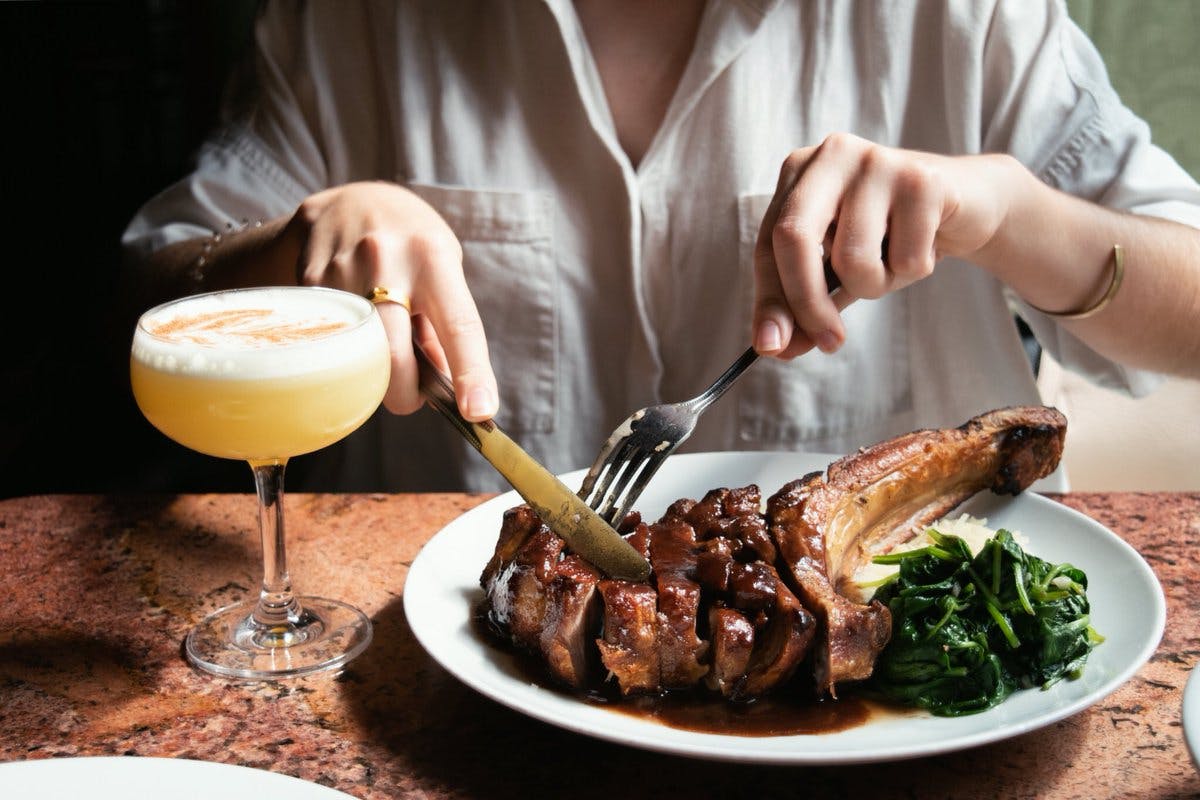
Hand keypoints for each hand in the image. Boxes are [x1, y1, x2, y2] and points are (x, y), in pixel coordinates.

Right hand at [286, 181, 498, 420]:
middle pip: (392, 356)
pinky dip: (348, 350)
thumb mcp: (442, 269)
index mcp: (433, 259)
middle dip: (404, 394)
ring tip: (382, 345)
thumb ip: (443, 324)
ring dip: (373, 371)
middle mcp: (387, 261)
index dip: (471, 373)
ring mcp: (342, 271)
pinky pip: (332, 342)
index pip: (458, 325)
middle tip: (411, 397)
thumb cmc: (411, 243)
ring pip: (357, 357)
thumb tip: (443, 382)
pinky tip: (354, 325)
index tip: (478, 411)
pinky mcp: (310, 284)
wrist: (348, 202)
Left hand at [752, 133, 1013, 357]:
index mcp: (798, 172)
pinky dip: (915, 270)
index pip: (768, 244)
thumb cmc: (891, 236)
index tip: (771, 348)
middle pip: (794, 238)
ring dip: (876, 284)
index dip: (769, 300)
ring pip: (854, 259)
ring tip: (894, 261)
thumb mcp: (838, 270)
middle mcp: (831, 156)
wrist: (970, 204)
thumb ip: (803, 304)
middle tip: (829, 342)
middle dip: (807, 303)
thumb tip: (775, 346)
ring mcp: (876, 161)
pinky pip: (906, 260)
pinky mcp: (922, 180)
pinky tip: (926, 243)